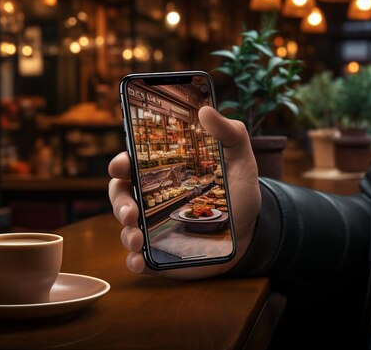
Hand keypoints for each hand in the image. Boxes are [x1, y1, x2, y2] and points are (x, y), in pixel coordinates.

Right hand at [108, 106, 260, 278]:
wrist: (250, 234)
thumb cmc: (238, 193)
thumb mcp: (240, 159)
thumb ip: (229, 132)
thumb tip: (205, 110)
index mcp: (163, 173)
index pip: (131, 164)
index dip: (120, 164)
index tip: (120, 166)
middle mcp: (151, 199)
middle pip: (120, 197)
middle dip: (119, 203)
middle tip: (131, 212)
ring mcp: (153, 228)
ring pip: (125, 229)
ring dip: (125, 234)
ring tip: (137, 238)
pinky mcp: (159, 254)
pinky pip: (137, 259)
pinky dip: (133, 261)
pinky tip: (139, 261)